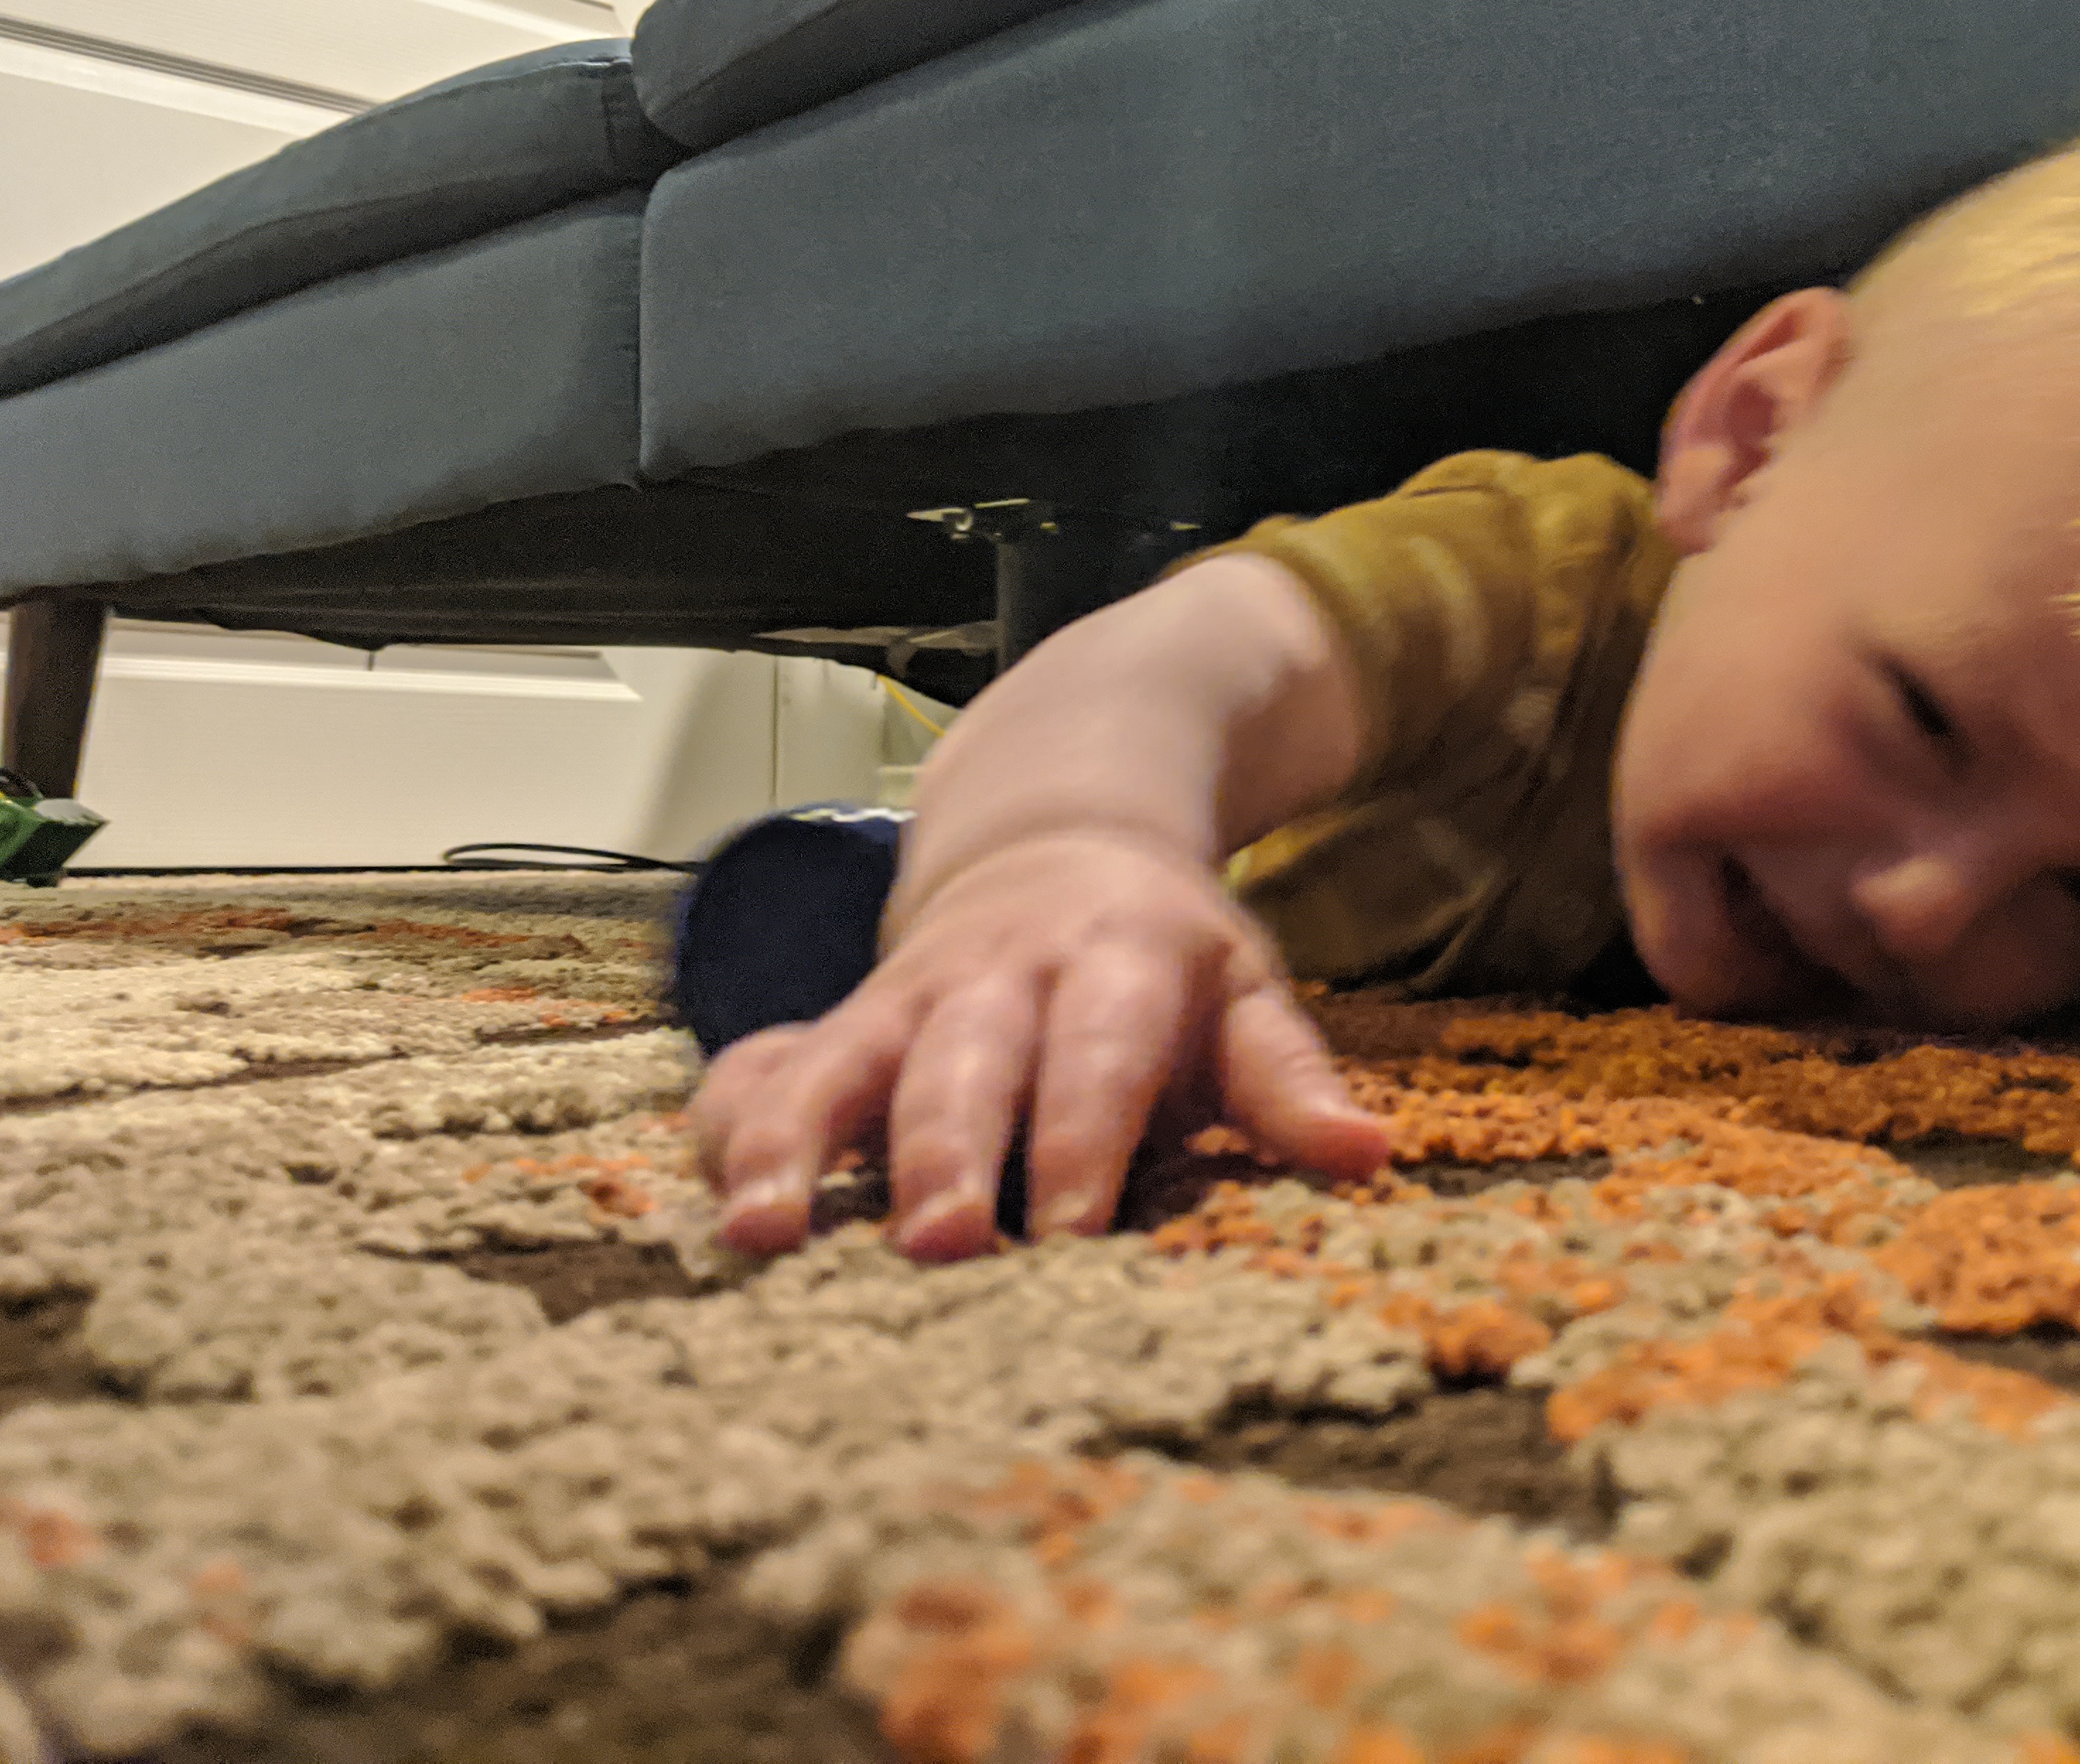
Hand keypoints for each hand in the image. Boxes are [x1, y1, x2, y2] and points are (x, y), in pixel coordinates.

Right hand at [687, 829, 1391, 1262]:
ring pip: (838, 1061)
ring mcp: (904, 997)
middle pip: (964, 1064)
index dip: (1086, 1139)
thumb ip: (1289, 1082)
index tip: (1075, 1232)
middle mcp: (997, 976)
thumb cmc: (1163, 955)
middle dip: (944, 1154)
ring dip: (796, 1143)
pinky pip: (766, 1063)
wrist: (1058, 830)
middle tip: (937, 1248)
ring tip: (759, 1233)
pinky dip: (733, 1120)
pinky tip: (713, 1197)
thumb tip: (1367, 1156)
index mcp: (1114, 962)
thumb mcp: (1243, 994)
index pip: (1101, 1054)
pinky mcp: (836, 1018)